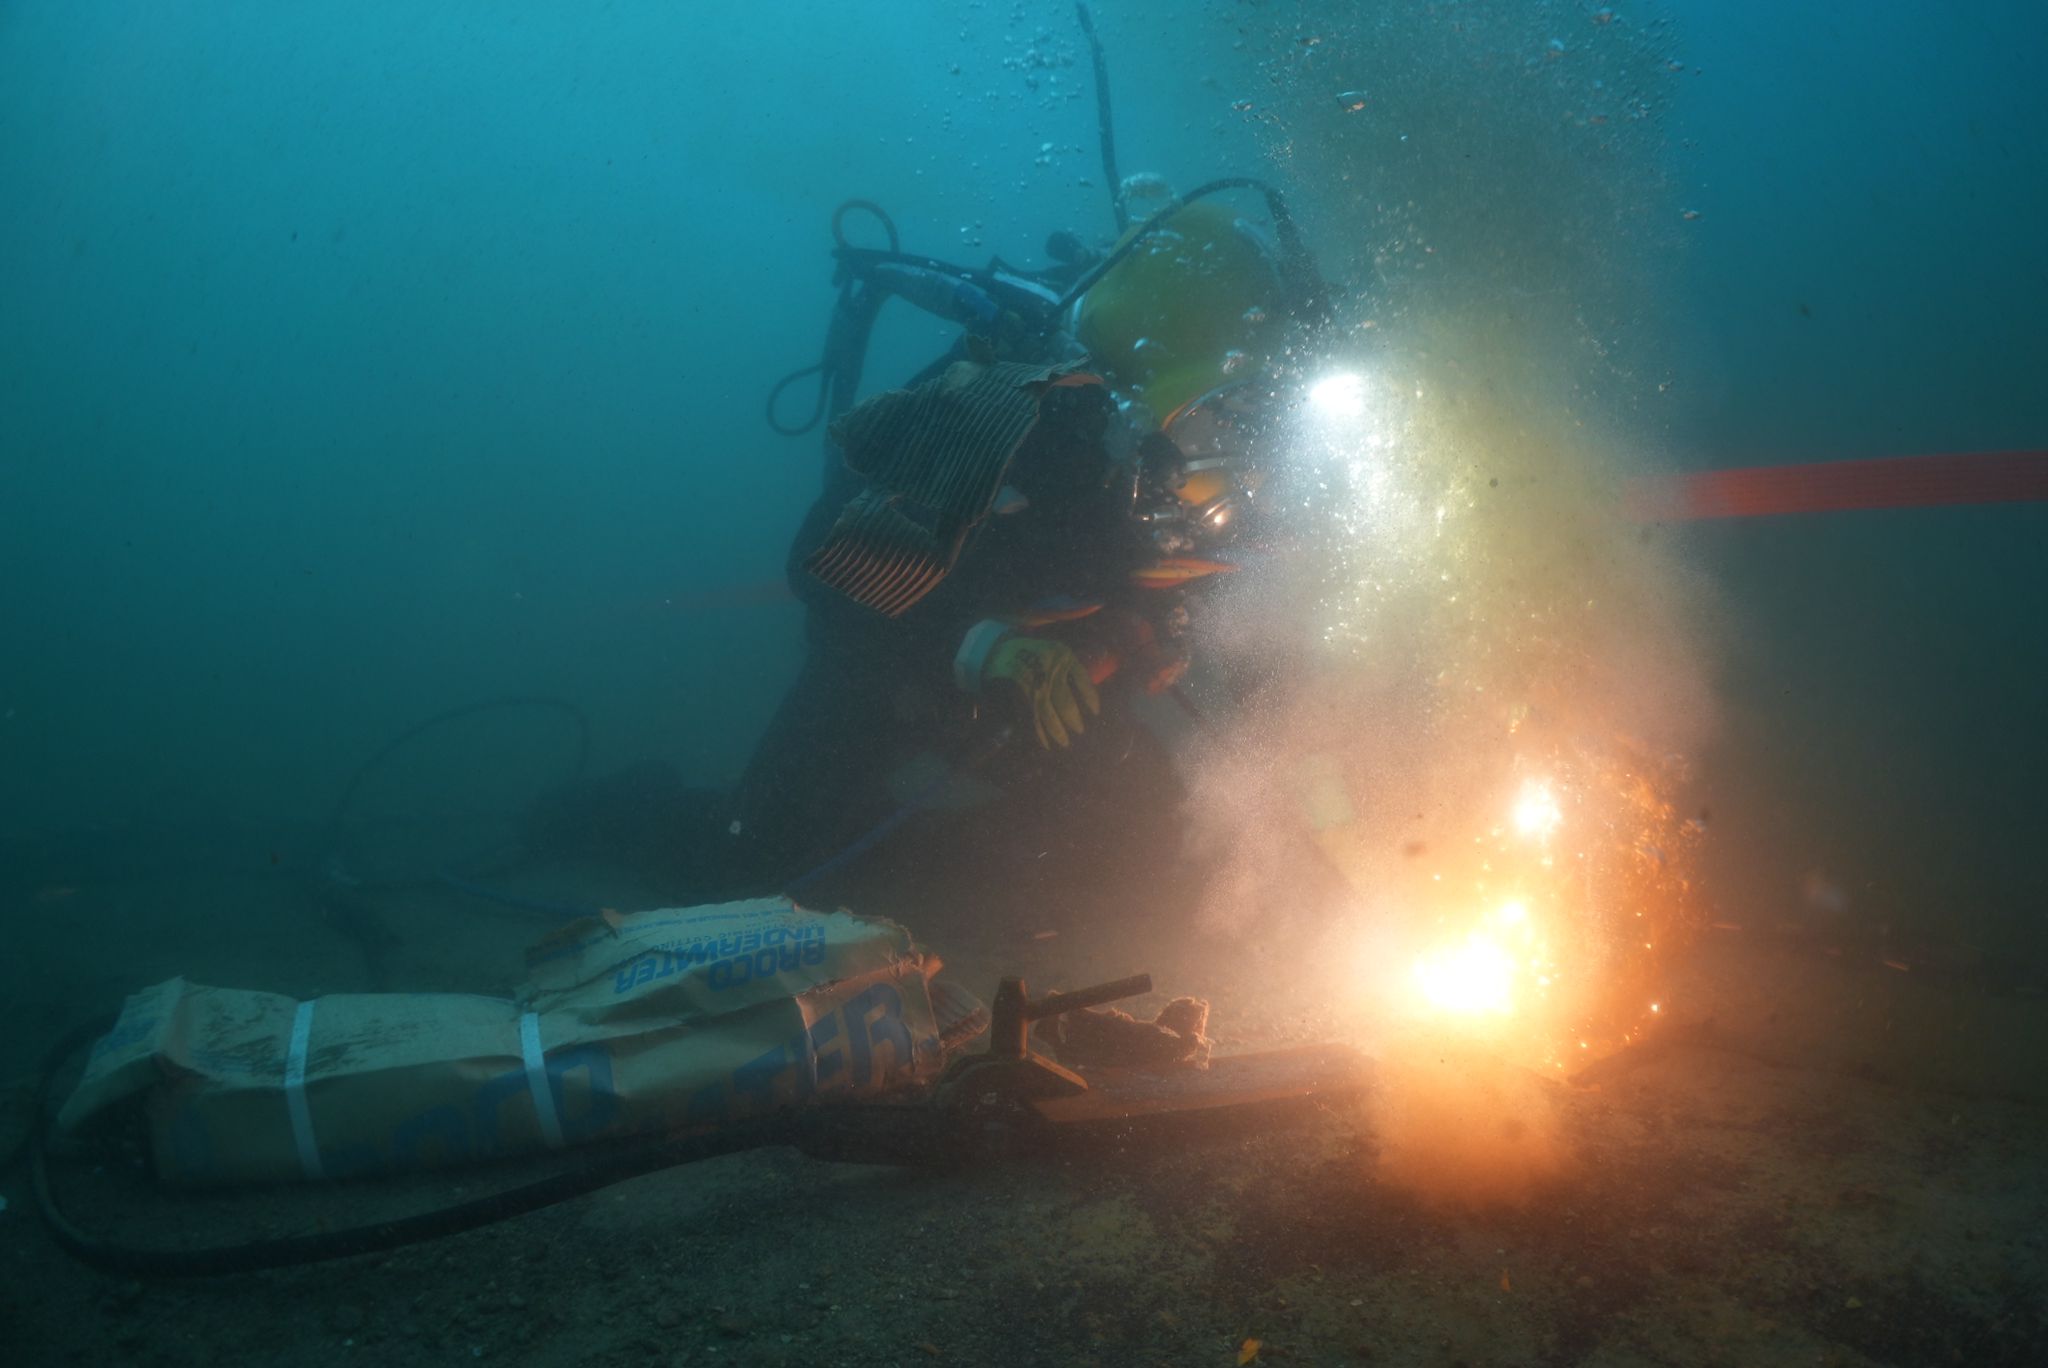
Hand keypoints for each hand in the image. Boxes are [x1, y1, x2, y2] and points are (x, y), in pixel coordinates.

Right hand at [984, 636, 1100, 748]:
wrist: (1004, 650)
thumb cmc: (1037, 652)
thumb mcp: (1057, 651)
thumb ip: (1072, 668)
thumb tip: (1088, 694)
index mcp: (1063, 656)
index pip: (1082, 679)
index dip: (1090, 697)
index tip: (1096, 712)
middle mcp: (1049, 670)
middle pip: (1064, 702)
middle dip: (1073, 719)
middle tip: (1080, 730)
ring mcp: (1034, 684)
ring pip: (1048, 713)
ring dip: (1057, 730)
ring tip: (1064, 742)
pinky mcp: (1022, 695)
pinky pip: (1033, 715)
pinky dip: (1039, 731)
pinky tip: (1046, 743)